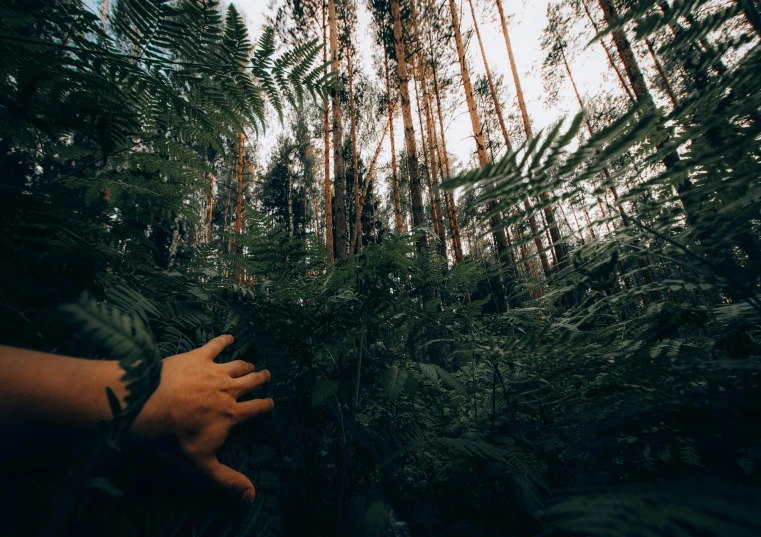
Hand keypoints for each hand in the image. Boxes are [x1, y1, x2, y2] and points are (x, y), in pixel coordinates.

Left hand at [133, 335, 272, 503]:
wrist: (146, 405)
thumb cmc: (173, 438)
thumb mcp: (201, 466)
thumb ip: (226, 481)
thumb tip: (251, 498)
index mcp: (232, 414)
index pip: (257, 409)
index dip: (266, 406)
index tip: (271, 403)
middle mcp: (228, 389)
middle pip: (251, 382)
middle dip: (261, 380)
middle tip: (266, 376)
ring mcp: (213, 371)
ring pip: (238, 365)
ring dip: (247, 364)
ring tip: (251, 364)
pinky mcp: (197, 357)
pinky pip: (216, 345)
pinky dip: (224, 340)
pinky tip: (229, 337)